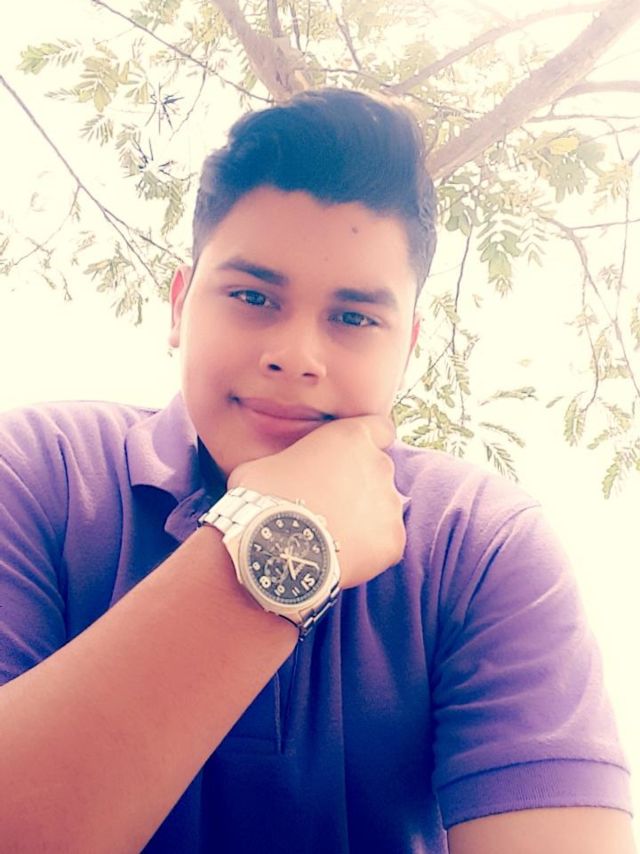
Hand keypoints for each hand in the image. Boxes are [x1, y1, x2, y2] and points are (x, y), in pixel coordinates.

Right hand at [228, 415, 404, 588]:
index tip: (352, 459)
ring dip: (364, 518)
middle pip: (378, 470)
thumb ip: (289, 461)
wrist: (276, 549)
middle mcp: (379, 464)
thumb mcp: (264, 464)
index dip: (368, 443)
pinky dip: (369, 550)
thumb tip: (279, 472)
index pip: (379, 429)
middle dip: (360, 485)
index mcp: (351, 437)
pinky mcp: (393, 540)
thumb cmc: (262, 500)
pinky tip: (341, 557)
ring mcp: (390, 504)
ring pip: (383, 508)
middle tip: (329, 505)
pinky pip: (385, 542)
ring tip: (331, 535)